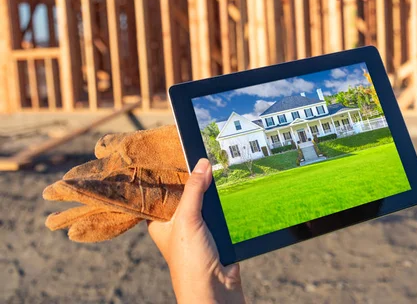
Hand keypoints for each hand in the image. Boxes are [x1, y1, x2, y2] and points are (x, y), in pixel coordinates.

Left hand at [148, 159, 245, 303]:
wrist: (215, 291)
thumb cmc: (189, 261)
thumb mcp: (187, 219)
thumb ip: (193, 190)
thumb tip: (202, 164)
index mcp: (160, 222)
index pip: (162, 191)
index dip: (170, 173)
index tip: (180, 151)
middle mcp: (177, 225)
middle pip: (187, 194)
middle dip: (196, 179)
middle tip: (205, 155)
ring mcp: (198, 230)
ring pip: (206, 203)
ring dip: (214, 192)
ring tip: (220, 166)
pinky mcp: (217, 235)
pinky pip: (222, 213)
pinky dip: (226, 204)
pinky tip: (231, 189)